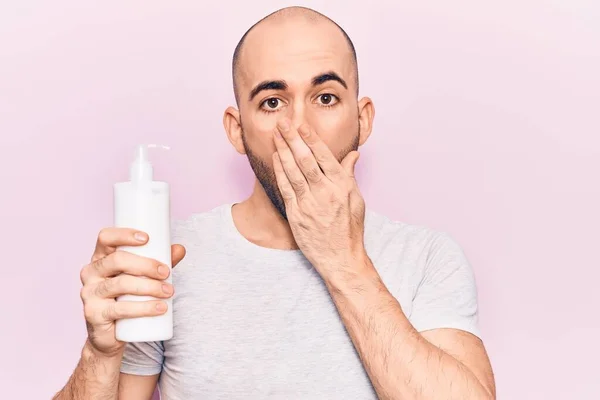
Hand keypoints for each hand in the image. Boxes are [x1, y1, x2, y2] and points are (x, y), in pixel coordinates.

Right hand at [79, 228, 185, 357]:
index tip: (147, 238)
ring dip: (150, 287)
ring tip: (169, 291)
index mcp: (100, 258)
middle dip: (145, 265)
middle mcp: (91, 272)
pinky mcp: (94, 314)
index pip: (105, 238)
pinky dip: (144, 308)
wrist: (111, 334)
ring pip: (121, 284)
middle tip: (165, 272)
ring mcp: (90, 294)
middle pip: (117, 260)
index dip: (124, 234)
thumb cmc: (127, 298)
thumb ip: (161, 262)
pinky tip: (160, 308)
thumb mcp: (144, 276)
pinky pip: (120, 309)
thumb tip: (180, 249)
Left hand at [272, 118, 366, 275]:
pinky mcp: (296, 215)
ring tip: (276, 135)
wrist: (341, 258)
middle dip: (293, 139)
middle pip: (305, 160)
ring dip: (283, 151)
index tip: (302, 125)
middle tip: (283, 123)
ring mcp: (309, 204)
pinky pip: (286, 189)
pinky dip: (279, 172)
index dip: (311, 139)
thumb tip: (353, 155)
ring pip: (293, 172)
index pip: (324, 156)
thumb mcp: (356, 200)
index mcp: (342, 186)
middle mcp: (325, 192)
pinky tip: (275, 158)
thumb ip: (349, 175)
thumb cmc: (350, 229)